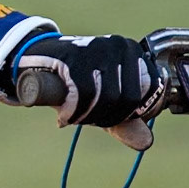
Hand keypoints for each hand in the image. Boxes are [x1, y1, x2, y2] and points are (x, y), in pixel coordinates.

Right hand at [14, 34, 163, 149]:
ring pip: (109, 97)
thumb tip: (147, 142)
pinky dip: (74, 112)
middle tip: (86, 118)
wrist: (38, 60)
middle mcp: (121, 45)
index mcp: (135, 52)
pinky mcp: (75, 54)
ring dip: (88, 117)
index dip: (129, 114)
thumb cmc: (77, 81)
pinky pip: (85, 94)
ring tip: (74, 116)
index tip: (107, 117)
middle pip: (128, 98)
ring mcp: (99, 46)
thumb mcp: (105, 101)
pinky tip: (64, 116)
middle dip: (106, 118)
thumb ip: (127, 121)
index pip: (149, 93)